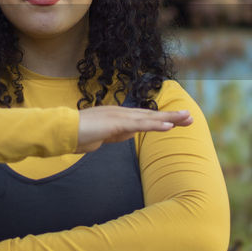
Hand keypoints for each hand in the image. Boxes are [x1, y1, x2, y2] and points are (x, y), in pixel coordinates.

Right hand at [76, 106, 192, 152]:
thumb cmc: (75, 135)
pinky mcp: (116, 123)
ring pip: (149, 117)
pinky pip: (140, 125)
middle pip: (151, 114)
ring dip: (170, 118)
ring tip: (187, 118)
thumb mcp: (98, 137)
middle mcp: (120, 113)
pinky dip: (156, 125)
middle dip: (171, 116)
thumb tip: (118, 137)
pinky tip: (170, 126)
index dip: (160, 119)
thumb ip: (109, 136)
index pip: (143, 117)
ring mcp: (118, 117)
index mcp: (116, 116)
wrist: (61, 131)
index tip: (176, 121)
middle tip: (190, 117)